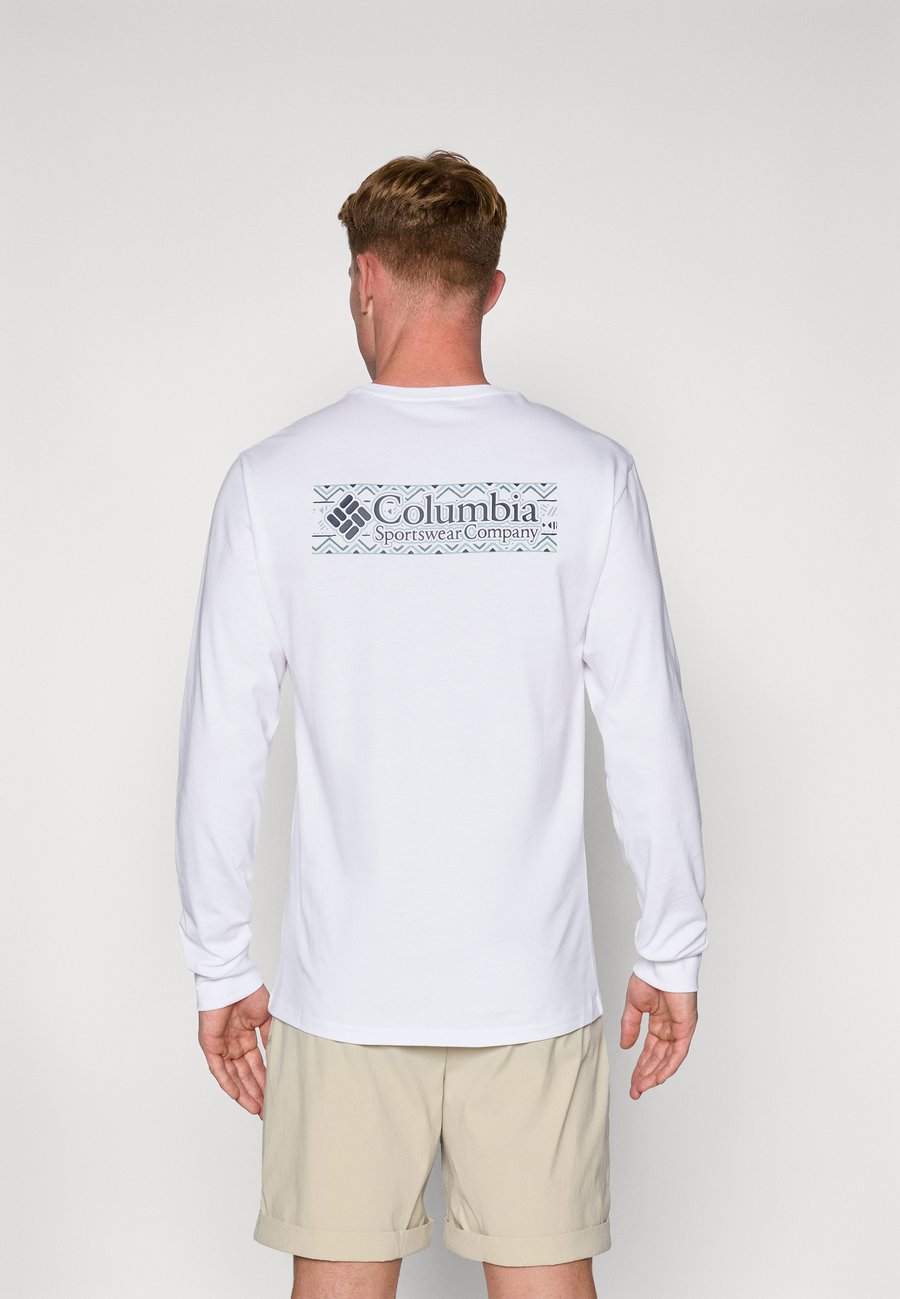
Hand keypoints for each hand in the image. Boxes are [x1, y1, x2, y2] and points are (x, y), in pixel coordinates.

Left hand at [198, 983, 271, 1118]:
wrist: (231, 980)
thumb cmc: (249, 992)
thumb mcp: (266, 1018)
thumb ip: (271, 1037)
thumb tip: (279, 1057)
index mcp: (246, 1037)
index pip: (256, 1064)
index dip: (265, 1080)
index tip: (275, 1094)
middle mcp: (234, 1044)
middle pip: (246, 1074)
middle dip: (256, 1092)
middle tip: (267, 1109)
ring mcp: (222, 1046)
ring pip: (233, 1075)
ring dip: (244, 1092)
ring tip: (256, 1108)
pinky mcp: (210, 1045)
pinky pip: (218, 1069)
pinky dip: (227, 1082)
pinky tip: (238, 1095)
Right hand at [620, 973, 697, 1099]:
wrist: (662, 965)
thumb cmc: (650, 977)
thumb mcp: (634, 1006)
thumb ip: (630, 1026)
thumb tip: (625, 1047)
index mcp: (658, 1023)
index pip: (650, 1051)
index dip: (640, 1067)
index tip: (632, 1082)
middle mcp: (670, 1029)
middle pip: (657, 1059)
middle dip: (645, 1076)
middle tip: (635, 1090)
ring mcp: (679, 1030)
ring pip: (667, 1060)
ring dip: (654, 1075)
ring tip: (641, 1087)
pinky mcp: (686, 1028)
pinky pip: (678, 1053)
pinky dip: (668, 1066)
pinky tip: (657, 1077)